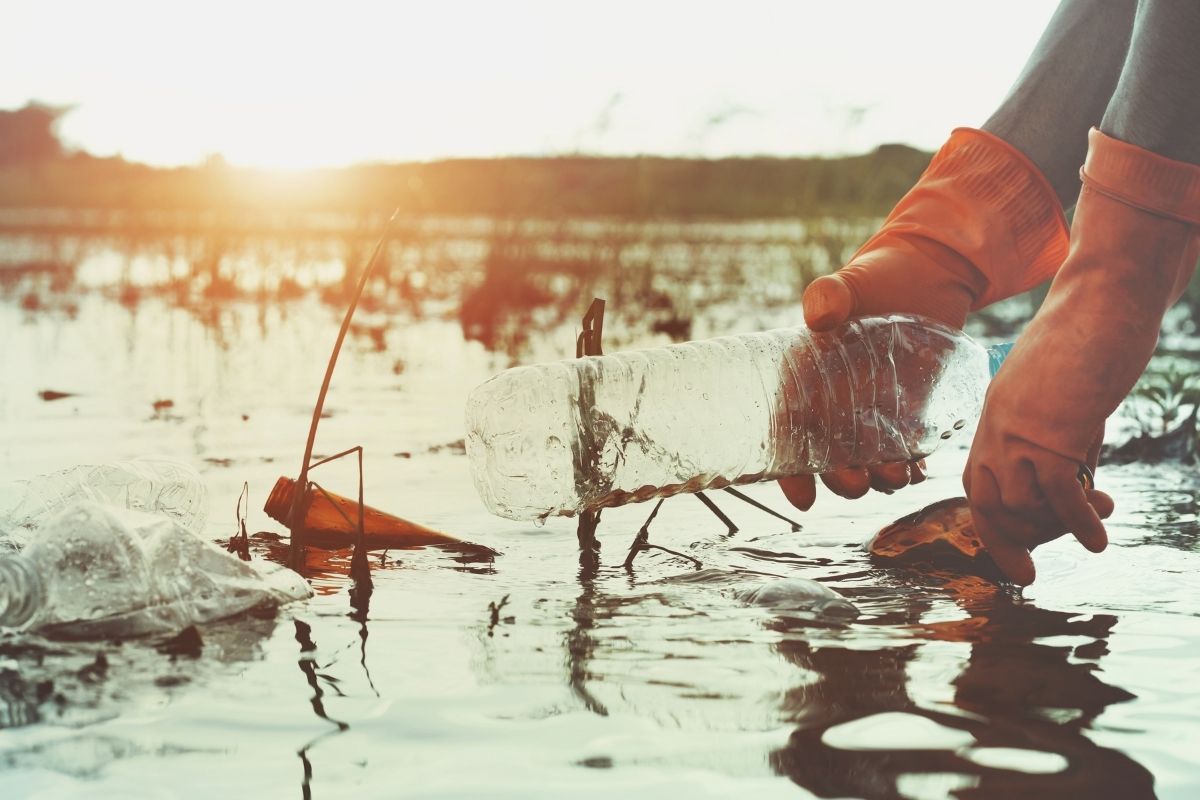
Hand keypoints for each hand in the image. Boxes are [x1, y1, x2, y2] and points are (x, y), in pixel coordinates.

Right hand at [776, 128, 1066, 512]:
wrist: (930, 274)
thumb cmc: (879, 275)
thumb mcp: (850, 283)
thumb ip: (829, 296)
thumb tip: (817, 312)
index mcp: (806, 378)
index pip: (786, 430)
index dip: (789, 468)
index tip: (802, 497)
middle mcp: (832, 402)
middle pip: (826, 456)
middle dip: (839, 478)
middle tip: (859, 485)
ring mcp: (869, 411)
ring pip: (865, 459)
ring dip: (877, 477)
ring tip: (896, 476)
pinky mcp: (905, 412)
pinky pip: (901, 450)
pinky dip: (908, 465)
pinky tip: (919, 469)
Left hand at [962, 128, 1199, 581]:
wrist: (1102, 299)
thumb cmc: (1089, 340)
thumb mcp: (1058, 393)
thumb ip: (1057, 433)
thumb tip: (1075, 478)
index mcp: (994, 417)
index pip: (977, 486)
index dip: (991, 529)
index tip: (1014, 564)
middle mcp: (997, 427)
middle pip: (988, 504)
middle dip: (1016, 541)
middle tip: (1051, 556)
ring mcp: (1021, 430)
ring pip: (1020, 506)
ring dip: (1056, 528)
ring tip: (1094, 520)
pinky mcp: (1055, 430)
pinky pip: (1059, 494)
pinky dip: (1078, 522)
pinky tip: (1098, 535)